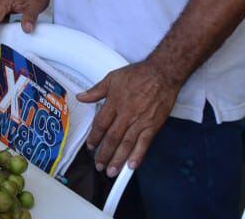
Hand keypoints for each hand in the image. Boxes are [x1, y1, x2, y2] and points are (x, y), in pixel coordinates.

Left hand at [76, 60, 180, 176]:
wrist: (162, 74)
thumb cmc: (138, 74)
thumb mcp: (112, 78)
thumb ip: (96, 91)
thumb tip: (81, 97)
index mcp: (114, 102)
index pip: (100, 124)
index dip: (94, 137)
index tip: (90, 146)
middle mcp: (126, 114)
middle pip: (112, 138)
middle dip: (104, 154)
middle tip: (98, 165)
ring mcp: (140, 121)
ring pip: (126, 144)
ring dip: (118, 159)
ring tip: (111, 171)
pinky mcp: (153, 125)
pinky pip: (144, 143)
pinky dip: (138, 155)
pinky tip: (131, 166)